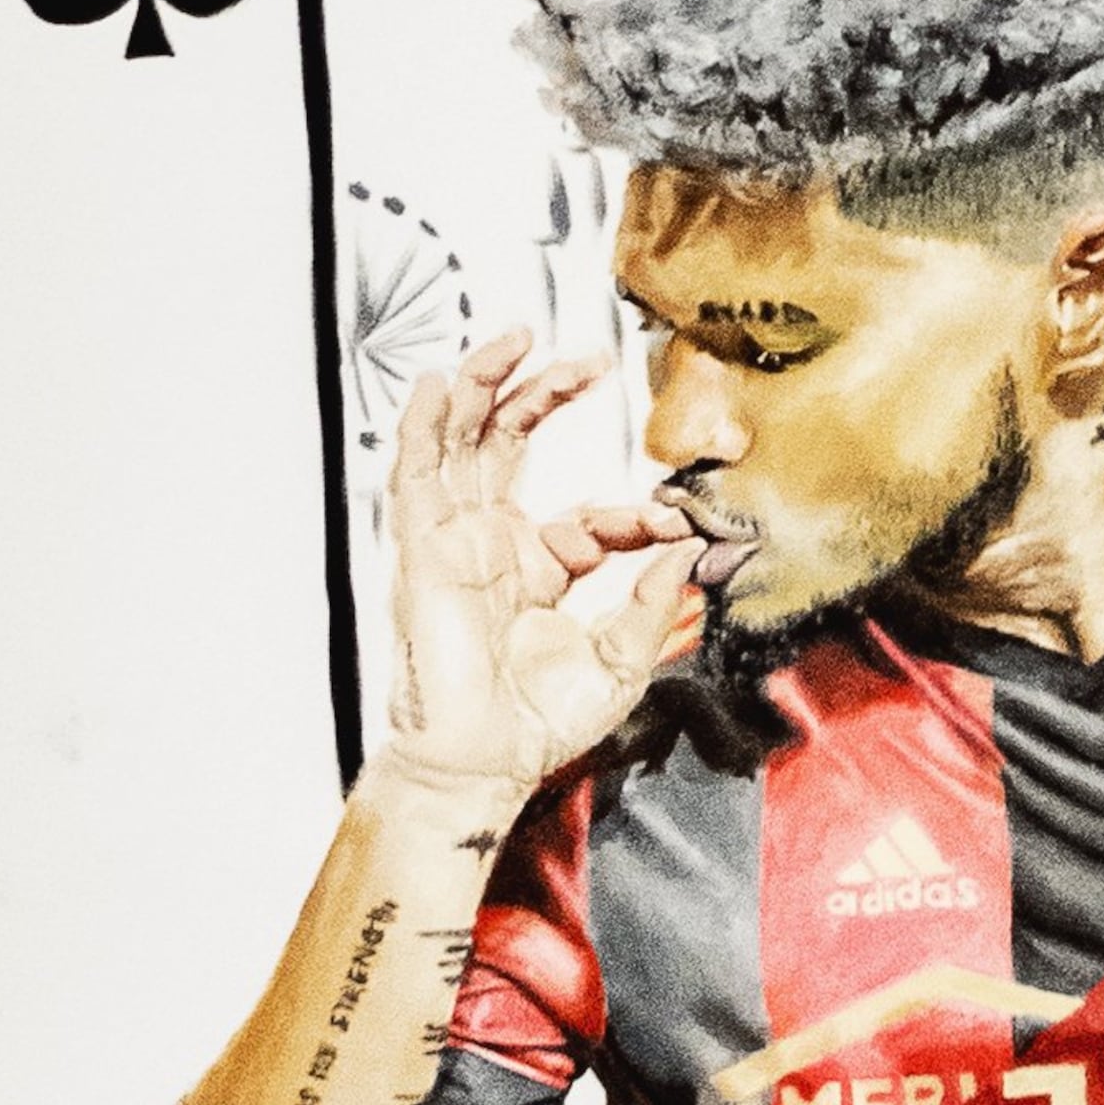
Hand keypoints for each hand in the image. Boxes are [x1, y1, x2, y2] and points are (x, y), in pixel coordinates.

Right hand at [380, 331, 703, 811]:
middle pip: (510, 447)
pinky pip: (416, 478)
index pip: (588, 512)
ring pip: (461, 444)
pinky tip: (434, 387)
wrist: (486, 764)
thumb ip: (653, 600)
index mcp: (539, 568)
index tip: (673, 520)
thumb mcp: (623, 657)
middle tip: (582, 361)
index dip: (631, 511)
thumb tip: (687, 550)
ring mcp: (457, 543)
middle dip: (542, 395)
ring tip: (510, 340)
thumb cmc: (539, 723)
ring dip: (483, 388)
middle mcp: (494, 544)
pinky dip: (422, 428)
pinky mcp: (424, 552)